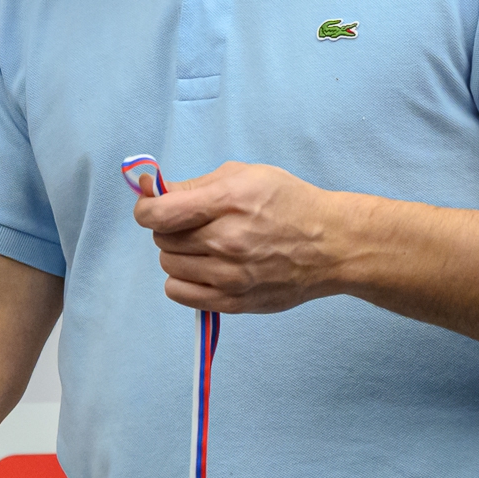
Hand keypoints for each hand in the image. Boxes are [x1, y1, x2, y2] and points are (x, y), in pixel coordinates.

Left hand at [133, 160, 354, 312]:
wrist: (332, 245)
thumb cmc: (289, 203)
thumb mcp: (245, 175)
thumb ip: (195, 185)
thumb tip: (150, 191)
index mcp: (228, 202)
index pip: (158, 214)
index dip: (146, 209)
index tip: (153, 207)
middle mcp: (227, 241)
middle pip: (162, 240)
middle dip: (171, 229)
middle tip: (195, 224)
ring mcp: (231, 276)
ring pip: (169, 266)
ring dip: (178, 255)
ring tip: (205, 247)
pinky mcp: (235, 302)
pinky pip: (179, 294)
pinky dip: (183, 281)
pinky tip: (203, 269)